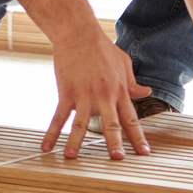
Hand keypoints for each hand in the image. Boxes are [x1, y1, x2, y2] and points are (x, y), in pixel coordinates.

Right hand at [42, 33, 151, 159]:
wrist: (78, 34)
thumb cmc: (102, 48)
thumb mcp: (124, 64)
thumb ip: (132, 83)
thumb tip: (146, 92)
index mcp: (119, 91)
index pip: (131, 119)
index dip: (138, 137)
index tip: (144, 153)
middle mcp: (103, 96)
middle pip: (110, 124)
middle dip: (114, 142)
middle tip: (117, 159)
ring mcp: (83, 95)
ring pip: (80, 123)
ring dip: (76, 141)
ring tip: (71, 157)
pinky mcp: (66, 93)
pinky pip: (58, 116)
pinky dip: (51, 132)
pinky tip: (46, 146)